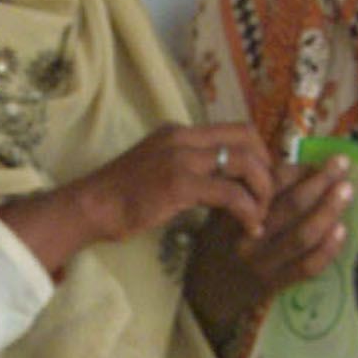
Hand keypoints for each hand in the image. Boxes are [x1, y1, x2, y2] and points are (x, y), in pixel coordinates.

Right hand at [76, 123, 273, 241]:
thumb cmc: (122, 195)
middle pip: (248, 138)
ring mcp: (181, 157)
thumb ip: (189, 167)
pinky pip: (230, 193)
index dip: (260, 154)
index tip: (261, 183)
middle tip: (266, 200)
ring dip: (262, 192)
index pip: (237, 129)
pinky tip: (250, 227)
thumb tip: (222, 181)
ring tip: (260, 216)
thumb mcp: (159, 168)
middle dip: (266, 170)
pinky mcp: (179, 183)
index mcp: (180, 131)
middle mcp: (183, 137)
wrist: (92, 206)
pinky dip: (248, 211)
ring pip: (244, 162)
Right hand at [188, 156, 354, 337]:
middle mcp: (248, 236)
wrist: (206, 295)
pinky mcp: (275, 284)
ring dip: (329, 210)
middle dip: (321, 181)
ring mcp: (263, 262)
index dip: (299, 169)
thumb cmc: (218, 245)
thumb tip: (294, 168)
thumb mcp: (220, 214)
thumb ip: (246, 193)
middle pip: (291, 205)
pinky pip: (307, 266)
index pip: (270, 184)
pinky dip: (328, 249)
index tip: (318, 160)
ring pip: (303, 234)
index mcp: (232, 212)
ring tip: (347, 191)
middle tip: (342, 163)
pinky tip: (342, 231)